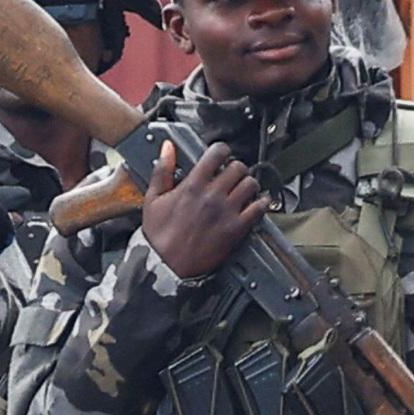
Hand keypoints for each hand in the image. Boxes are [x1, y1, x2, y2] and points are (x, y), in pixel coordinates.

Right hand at [139, 140, 266, 280]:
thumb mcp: (153, 199)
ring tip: (242, 189)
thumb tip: (168, 148)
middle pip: (238, 167)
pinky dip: (261, 203)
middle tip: (231, 176)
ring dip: (248, 184)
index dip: (222, 150)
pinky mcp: (236, 229)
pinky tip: (255, 204)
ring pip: (251, 184)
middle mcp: (212, 195)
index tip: (222, 155)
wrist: (166, 266)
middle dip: (236, 168)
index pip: (218, 153)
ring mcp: (226, 212)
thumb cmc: (159, 236)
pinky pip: (259, 208)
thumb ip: (162, 170)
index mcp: (193, 185)